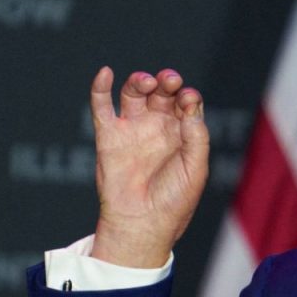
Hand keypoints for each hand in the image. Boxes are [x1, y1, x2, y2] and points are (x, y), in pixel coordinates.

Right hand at [88, 67, 209, 270]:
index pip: (186, 104)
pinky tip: (106, 73)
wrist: (141, 223)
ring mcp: (132, 130)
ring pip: (134, 93)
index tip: (188, 99)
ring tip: (148, 82)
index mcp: (182, 136)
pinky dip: (100, 87)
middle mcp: (157, 129)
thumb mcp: (195, 169)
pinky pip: (101, 106)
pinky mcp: (108, 136)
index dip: (188, 96)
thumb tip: (190, 105)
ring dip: (140, 81)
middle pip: (162, 93)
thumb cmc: (173, 202)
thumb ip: (196, 137)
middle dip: (167, 82)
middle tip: (170, 81)